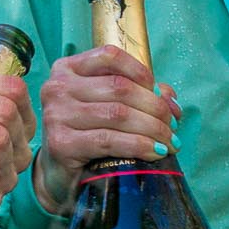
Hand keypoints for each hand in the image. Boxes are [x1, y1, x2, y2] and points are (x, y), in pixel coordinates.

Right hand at [31, 45, 181, 213]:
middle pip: (119, 87)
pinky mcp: (61, 144)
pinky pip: (109, 140)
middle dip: (155, 108)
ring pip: (118, 114)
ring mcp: (55, 115)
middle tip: (173, 127)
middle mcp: (57, 88)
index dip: (141, 72)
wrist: (62, 172)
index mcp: (67, 69)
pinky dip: (139, 146)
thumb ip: (139, 93)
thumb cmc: (89, 133)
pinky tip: (154, 152)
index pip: (110, 56)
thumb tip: (170, 98)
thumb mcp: (110, 105)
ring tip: (169, 143)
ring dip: (153, 129)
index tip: (160, 94)